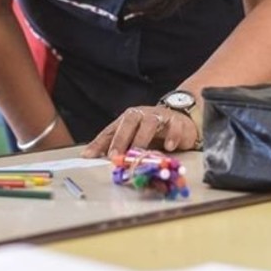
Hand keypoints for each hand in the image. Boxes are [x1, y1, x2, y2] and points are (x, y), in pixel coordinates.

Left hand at [80, 106, 199, 157]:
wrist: (180, 119)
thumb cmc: (152, 132)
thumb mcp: (132, 138)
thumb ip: (114, 146)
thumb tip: (89, 156)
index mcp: (128, 118)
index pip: (111, 129)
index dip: (100, 142)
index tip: (90, 156)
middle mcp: (142, 115)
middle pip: (129, 122)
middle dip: (121, 139)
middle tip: (115, 155)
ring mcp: (160, 117)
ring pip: (150, 123)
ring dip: (143, 138)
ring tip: (139, 153)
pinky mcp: (177, 122)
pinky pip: (175, 127)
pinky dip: (172, 136)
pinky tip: (169, 147)